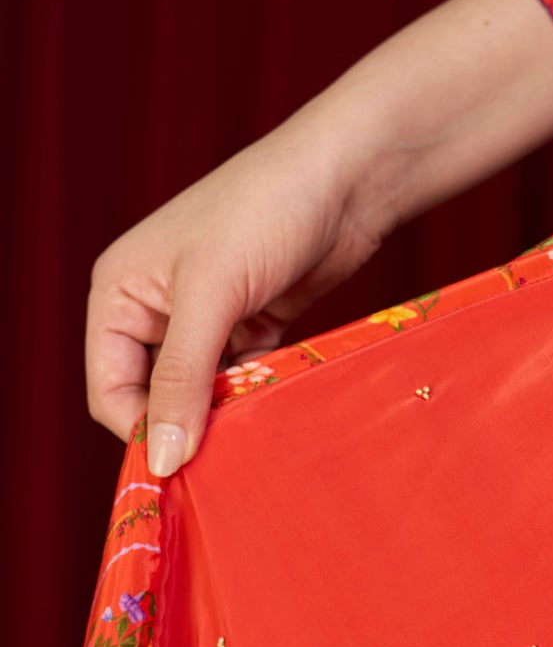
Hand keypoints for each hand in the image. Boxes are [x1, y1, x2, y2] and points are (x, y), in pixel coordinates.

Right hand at [85, 0, 552, 474]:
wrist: (349, 176)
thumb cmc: (267, 211)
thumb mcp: (213, 295)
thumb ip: (183, 377)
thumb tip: (161, 458)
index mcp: (120, 293)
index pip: (110, 389)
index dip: (142, 431)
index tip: (185, 470)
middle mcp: (155, 307)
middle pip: (155, 396)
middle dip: (186, 426)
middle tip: (226, 461)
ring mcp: (208, 317)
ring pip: (203, 393)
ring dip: (226, 415)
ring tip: (255, 436)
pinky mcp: (255, 322)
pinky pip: (243, 379)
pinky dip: (256, 397)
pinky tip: (277, 409)